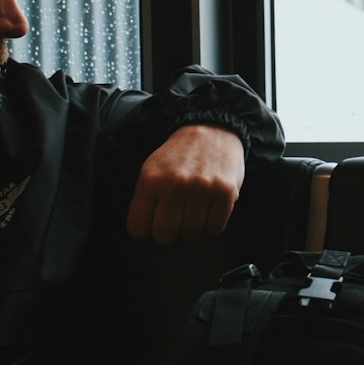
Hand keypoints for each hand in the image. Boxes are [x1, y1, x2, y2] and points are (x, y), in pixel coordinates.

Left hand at [125, 123, 246, 244]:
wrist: (212, 129)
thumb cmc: (179, 156)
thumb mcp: (151, 169)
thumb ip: (144, 199)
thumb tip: (144, 232)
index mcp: (151, 180)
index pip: (138, 228)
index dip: (145, 230)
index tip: (152, 224)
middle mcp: (175, 185)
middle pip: (165, 235)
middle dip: (168, 234)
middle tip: (174, 221)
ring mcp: (202, 189)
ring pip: (191, 234)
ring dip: (192, 227)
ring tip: (193, 209)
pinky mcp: (225, 192)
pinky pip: (214, 228)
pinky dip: (212, 224)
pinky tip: (209, 208)